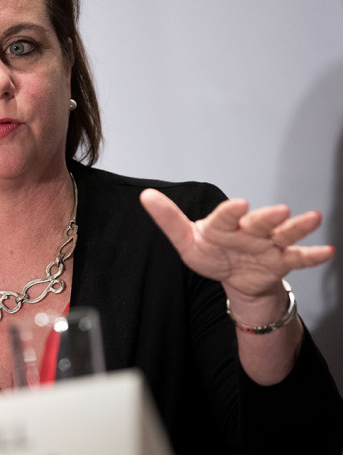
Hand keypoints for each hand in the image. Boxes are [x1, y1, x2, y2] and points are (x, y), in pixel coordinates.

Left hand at [140, 189, 333, 299]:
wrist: (233, 275)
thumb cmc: (211, 252)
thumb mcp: (186, 240)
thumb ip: (168, 220)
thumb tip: (146, 196)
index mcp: (223, 225)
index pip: (225, 217)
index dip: (230, 211)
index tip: (239, 204)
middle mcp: (249, 230)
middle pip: (260, 222)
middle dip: (268, 217)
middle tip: (280, 210)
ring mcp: (268, 244)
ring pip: (284, 234)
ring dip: (297, 227)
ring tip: (312, 218)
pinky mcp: (281, 260)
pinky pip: (299, 258)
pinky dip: (312, 255)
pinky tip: (326, 251)